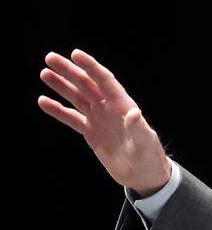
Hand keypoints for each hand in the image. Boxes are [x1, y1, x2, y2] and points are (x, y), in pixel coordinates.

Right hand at [37, 49, 171, 196]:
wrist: (144, 176)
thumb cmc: (150, 158)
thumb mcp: (146, 144)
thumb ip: (138, 128)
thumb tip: (134, 112)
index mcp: (123, 106)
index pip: (105, 81)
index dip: (91, 67)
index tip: (75, 54)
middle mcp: (109, 109)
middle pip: (87, 85)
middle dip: (70, 71)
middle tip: (50, 58)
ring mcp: (99, 119)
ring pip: (77, 98)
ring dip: (61, 86)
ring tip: (45, 74)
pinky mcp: (91, 133)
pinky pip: (72, 118)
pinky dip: (58, 110)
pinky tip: (43, 101)